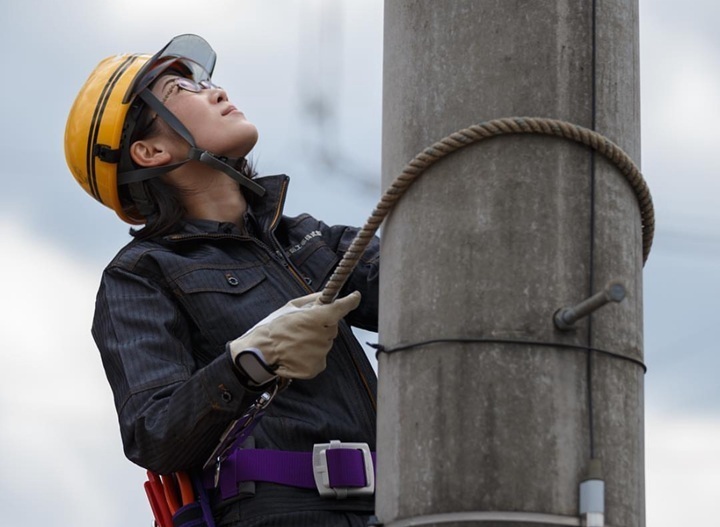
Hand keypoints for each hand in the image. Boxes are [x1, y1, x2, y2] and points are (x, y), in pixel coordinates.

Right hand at [228, 291, 361, 379]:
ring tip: (296, 341)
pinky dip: (311, 355)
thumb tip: (326, 295)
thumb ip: (312, 300)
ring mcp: (320, 353)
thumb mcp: (290, 307)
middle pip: (332, 328)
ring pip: (325, 343)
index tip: (355, 297)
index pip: (341, 308)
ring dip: (316, 341)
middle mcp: (322, 336)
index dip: (350, 301)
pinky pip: (320, 358)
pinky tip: (297, 353)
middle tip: (303, 327)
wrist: (259, 353)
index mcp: (316, 318)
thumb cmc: (272, 328)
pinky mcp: (316, 367)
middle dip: (322, 325)